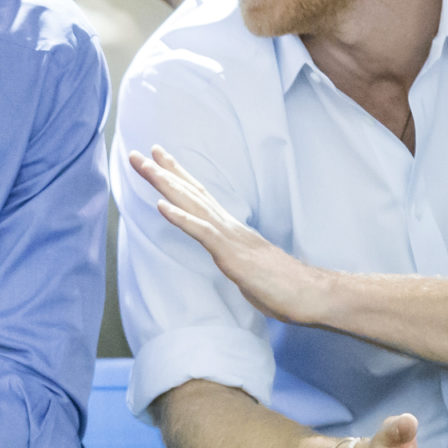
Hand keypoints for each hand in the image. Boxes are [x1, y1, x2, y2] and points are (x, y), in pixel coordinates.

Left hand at [129, 145, 319, 322]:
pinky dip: (180, 218)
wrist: (310, 294)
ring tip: (146, 167)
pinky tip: (160, 206)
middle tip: (138, 153)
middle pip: (191, 192)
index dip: (178, 177)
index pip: (200, 197)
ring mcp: (229, 238)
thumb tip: (230, 262)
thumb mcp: (249, 270)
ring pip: (193, 204)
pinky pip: (202, 233)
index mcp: (230, 230)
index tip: (159, 158)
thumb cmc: (283, 287)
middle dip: (163, 172)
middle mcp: (228, 226)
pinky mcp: (231, 254)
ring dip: (166, 185)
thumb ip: (235, 261)